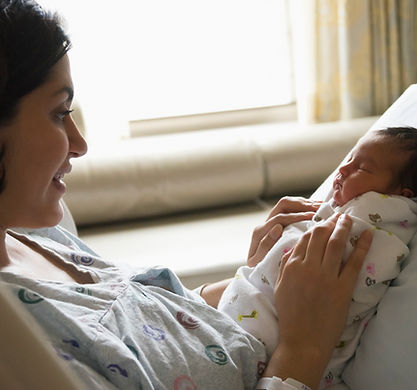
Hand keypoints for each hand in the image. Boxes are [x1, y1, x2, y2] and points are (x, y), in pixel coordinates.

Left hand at [247, 197, 320, 266]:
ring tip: (321, 206)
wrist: (257, 271)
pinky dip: (306, 207)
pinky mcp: (281, 222)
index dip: (297, 216)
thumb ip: (265, 245)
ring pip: (289, 204)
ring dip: (305, 203)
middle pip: (284, 205)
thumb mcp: (259, 261)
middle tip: (319, 209)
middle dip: (302, 205)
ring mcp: (274, 221)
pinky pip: (293, 209)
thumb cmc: (260, 269)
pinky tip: (318, 209)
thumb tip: (277, 228)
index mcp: (260, 232)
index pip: (280, 218)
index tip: (312, 217)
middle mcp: (266, 223)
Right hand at [264, 213, 372, 388]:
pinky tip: (367, 234)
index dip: (316, 227)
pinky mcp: (342, 288)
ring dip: (343, 227)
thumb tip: (291, 250)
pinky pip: (354, 263)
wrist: (303, 341)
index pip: (305, 239)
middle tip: (337, 216)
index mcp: (293, 267)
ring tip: (349, 218)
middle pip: (320, 236)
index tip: (323, 222)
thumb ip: (284, 267)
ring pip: (336, 244)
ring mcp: (326, 277)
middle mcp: (309, 267)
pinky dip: (361, 246)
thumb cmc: (290, 316)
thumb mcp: (280, 288)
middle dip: (330, 222)